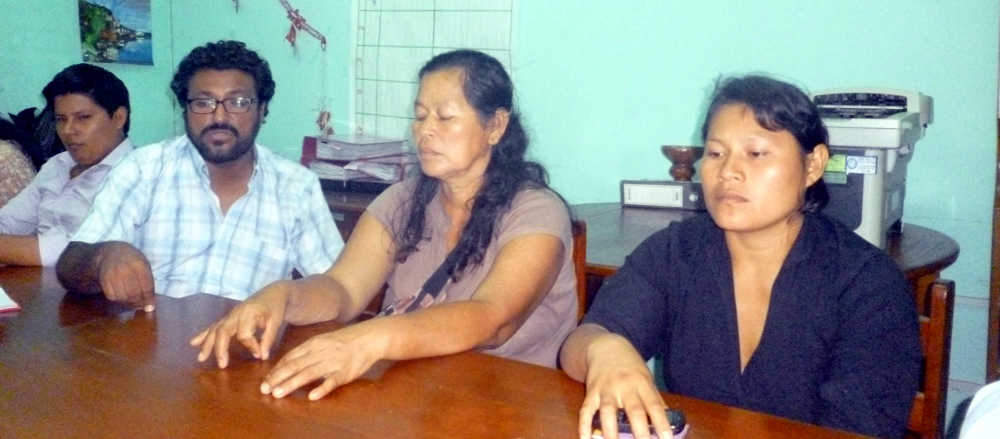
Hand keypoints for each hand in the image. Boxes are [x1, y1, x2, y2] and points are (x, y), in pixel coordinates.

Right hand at [95, 241, 154, 309]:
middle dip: (139, 302)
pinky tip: (122, 295)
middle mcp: (125, 269)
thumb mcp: (144, 266)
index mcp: (139, 264)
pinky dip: (118, 300)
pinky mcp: (104, 280)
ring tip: (132, 300)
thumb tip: (150, 305)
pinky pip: (112, 297)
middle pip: (134, 294)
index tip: (150, 307)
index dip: (149, 299)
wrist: (111, 253)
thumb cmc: (132, 262)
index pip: (146, 287)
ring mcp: (113, 275)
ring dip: (129, 303)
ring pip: (123, 297)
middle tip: (141, 305)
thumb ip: (149, 283)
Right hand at [189, 282, 289, 367]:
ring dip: (207, 344)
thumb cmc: (276, 307)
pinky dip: (204, 334)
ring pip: (215, 329)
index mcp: (248, 312)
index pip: (244, 334)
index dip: (250, 346)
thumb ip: (268, 339)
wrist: (274, 293)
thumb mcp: (276, 322)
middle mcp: (236, 313)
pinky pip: (214, 326)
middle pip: (223, 331)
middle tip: (222, 365)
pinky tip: (193, 343)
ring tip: (201, 358)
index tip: (259, 354)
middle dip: (220, 349)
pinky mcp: (229, 317)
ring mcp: (230, 314)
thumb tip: (262, 357)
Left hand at [260, 322, 384, 400]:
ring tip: (278, 393)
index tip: (266, 380)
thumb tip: (289, 362)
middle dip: (278, 378)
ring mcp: (333, 362)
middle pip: (295, 366)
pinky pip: (333, 381)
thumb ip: (307, 351)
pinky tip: (312, 397)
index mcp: (314, 344)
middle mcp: (321, 352)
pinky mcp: (346, 372)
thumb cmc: (345, 340)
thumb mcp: (324, 340)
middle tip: (265, 389)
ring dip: (292, 384)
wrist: (370, 337)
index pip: (291, 357)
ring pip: (309, 374)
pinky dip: (322, 388)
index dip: (277, 369)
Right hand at [580, 334, 671, 438]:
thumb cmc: (630, 366)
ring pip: (608, 411)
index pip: (654, 405)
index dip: (661, 423)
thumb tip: (668, 423)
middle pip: (633, 410)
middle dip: (639, 431)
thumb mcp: (646, 378)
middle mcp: (624, 386)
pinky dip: (584, 425)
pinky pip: (586, 410)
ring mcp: (606, 389)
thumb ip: (654, 400)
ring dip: (611, 431)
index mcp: (642, 383)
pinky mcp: (591, 392)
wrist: (606, 347)